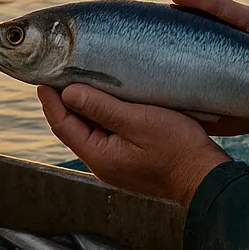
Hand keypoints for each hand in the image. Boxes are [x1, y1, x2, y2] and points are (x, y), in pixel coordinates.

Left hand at [38, 84, 231, 207]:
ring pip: (89, 130)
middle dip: (63, 101)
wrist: (205, 176)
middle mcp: (102, 163)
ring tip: (79, 79)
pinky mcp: (129, 159)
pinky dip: (101, 114)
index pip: (63, 125)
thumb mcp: (137, 121)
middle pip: (73, 128)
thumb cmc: (177, 148)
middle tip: (57, 73)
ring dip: (83, 107)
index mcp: (99, 156)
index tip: (42, 77)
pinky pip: (106, 133)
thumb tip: (68, 93)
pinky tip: (107, 98)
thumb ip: (102, 107)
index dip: (51, 100)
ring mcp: (116, 163)